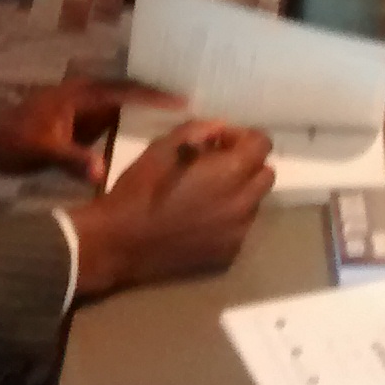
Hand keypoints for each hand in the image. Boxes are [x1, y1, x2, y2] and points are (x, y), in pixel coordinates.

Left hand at [0, 78, 177, 183]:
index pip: (125, 91)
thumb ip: (73, 160)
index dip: (154, 96)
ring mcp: (81, 112)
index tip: (184, 101)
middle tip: (193, 112)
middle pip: (129, 96)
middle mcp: (85, 98)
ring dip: (146, 116)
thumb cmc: (10, 141)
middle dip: (158, 102)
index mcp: (81, 95)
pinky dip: (129, 131)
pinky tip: (147, 147)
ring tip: (180, 128)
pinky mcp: (78, 126)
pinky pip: (111, 125)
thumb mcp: (41, 151)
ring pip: (121, 110)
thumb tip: (103, 172)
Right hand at [68, 120, 275, 297]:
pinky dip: (228, 220)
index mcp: (230, 174)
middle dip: (246, 165)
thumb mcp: (161, 148)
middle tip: (215, 165)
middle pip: (265, 175)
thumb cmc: (138, 191)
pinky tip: (199, 220)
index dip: (242, 137)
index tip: (219, 142)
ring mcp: (237, 234)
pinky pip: (239, 229)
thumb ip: (197, 132)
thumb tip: (220, 128)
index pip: (262, 144)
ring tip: (206, 194)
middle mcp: (243, 205)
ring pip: (253, 204)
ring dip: (239, 193)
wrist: (119, 245)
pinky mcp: (227, 256)